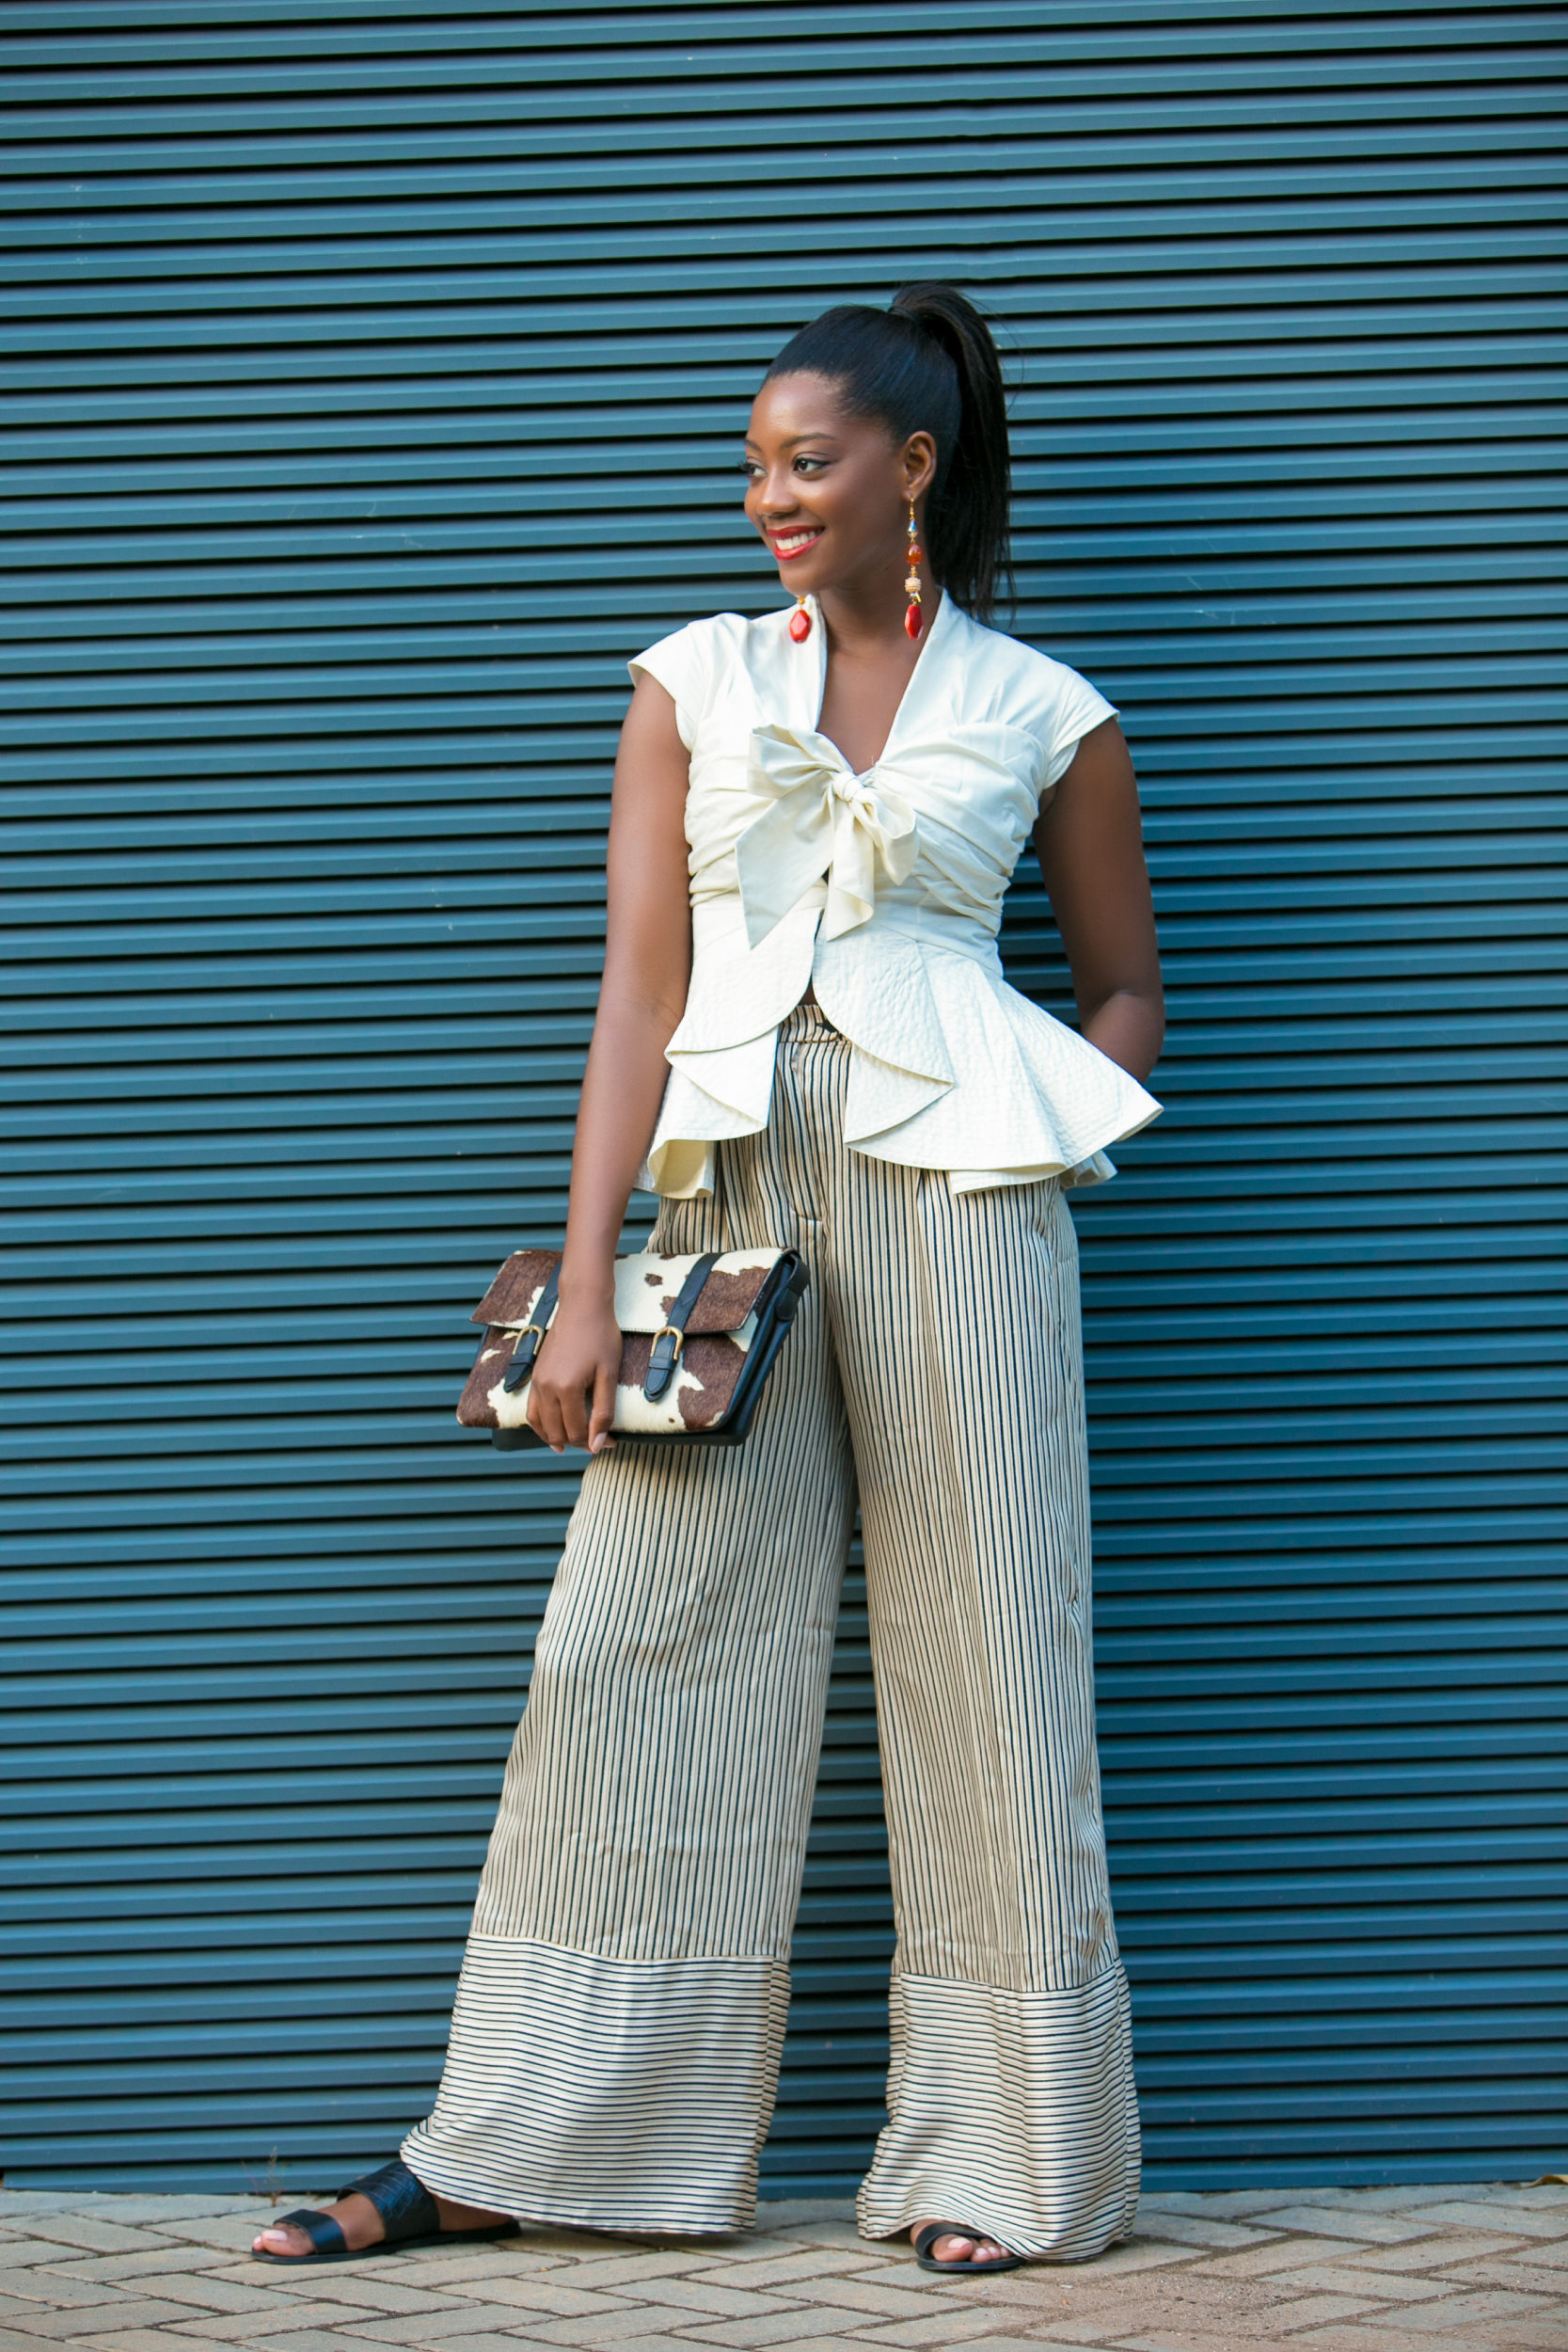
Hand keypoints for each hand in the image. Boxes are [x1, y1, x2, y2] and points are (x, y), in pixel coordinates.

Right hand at [523, 1294, 622, 1454]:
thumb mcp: (609, 1375)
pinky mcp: (535, 1376)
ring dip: (556, 1439)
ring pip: (540, 1425)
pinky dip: (540, 1426)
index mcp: (566, 1389)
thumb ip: (603, 1412)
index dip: (595, 1443)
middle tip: (597, 1443)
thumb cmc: (601, 1336)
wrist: (582, 1306)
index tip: (612, 1443)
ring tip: (573, 1445)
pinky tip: (552, 1431)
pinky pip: (531, 1410)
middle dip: (577, 1444)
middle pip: (557, 1432)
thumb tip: (598, 1443)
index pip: (577, 1432)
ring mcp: (537, 1382)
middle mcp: (546, 1388)